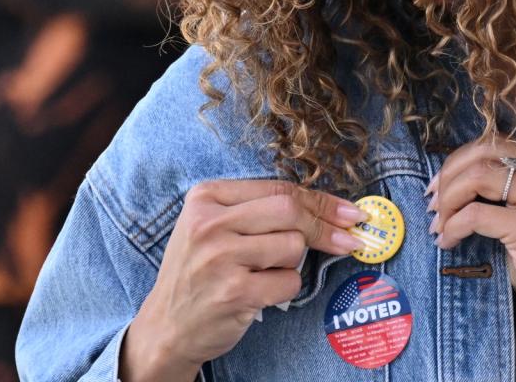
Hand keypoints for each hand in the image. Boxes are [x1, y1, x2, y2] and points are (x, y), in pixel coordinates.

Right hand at [120, 180, 367, 381]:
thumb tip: (329, 208)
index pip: (278, 189)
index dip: (321, 200)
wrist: (167, 326)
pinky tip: (261, 292)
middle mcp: (210, 223)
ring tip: (265, 271)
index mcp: (206, 197)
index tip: (349, 212)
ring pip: (293, 246)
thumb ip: (258, 210)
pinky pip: (289, 281)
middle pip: (290, 211)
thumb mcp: (212, 228)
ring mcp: (221, 258)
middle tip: (347, 239)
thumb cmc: (199, 272)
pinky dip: (286, 288)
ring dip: (293, 262)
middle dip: (325, 226)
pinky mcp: (235, 292)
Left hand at [426, 133, 515, 343]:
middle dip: (449, 174)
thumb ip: (513, 197)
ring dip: (447, 201)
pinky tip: (449, 242)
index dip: (461, 160)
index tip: (442, 184)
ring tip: (438, 224)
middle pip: (485, 153)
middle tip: (433, 202)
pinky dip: (453, 227)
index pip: (498, 144)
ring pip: (478, 178)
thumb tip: (459, 187)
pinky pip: (475, 215)